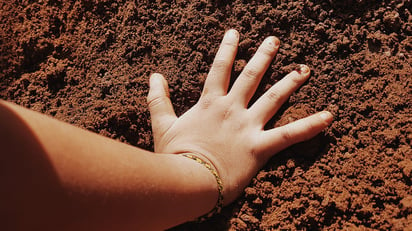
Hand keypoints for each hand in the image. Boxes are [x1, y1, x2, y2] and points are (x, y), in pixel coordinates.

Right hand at [147, 29, 332, 203]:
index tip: (235, 34)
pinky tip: (329, 116)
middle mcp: (232, 110)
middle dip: (264, 56)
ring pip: (273, 98)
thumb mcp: (162, 125)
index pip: (220, 69)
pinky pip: (289, 135)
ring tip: (304, 69)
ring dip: (290, 82)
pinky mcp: (260, 147)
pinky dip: (310, 126)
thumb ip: (158, 99)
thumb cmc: (174, 155)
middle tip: (275, 40)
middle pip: (251, 77)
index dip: (227, 50)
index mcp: (210, 104)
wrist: (187, 180)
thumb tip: (154, 76)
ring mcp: (248, 126)